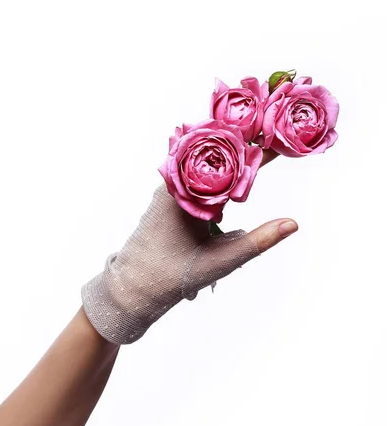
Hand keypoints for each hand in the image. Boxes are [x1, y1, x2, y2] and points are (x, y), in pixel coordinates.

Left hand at [82, 149, 297, 344]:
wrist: (132, 288)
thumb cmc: (172, 276)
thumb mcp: (220, 260)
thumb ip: (258, 241)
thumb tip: (292, 224)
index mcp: (186, 191)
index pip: (228, 159)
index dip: (257, 148)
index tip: (280, 138)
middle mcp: (174, 182)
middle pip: (216, 154)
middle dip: (246, 145)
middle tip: (275, 137)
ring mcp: (169, 188)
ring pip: (205, 163)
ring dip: (231, 158)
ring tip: (261, 147)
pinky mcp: (168, 198)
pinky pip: (196, 176)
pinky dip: (217, 173)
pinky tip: (234, 172)